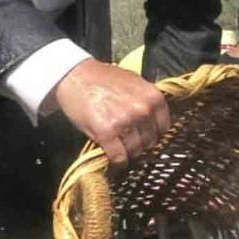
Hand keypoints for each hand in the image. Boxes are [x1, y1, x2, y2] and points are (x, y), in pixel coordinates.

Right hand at [52, 60, 170, 166]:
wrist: (75, 76)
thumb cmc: (104, 79)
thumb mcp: (134, 84)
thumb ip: (146, 103)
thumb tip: (153, 124)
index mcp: (154, 98)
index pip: (163, 128)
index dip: (152, 134)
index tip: (143, 136)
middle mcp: (144, 110)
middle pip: (150, 141)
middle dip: (139, 144)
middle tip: (128, 142)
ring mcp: (126, 122)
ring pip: (135, 151)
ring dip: (127, 153)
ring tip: (119, 149)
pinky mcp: (107, 132)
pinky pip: (118, 157)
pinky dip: (116, 163)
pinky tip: (113, 162)